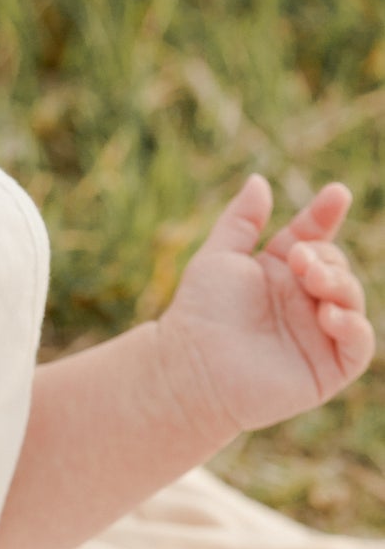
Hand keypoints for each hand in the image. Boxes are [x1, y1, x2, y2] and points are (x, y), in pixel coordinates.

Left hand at [158, 174, 375, 439]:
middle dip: (325, 256)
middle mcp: (303, 299)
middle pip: (335, 264)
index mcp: (281, 271)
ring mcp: (318, 333)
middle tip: (301, 259)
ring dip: (340, 284)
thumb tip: (259, 180)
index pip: (314, 236)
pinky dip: (353, 326)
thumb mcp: (220, 256)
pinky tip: (330, 314)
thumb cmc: (199, 313)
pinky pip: (358, 344)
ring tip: (313, 280)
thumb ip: (243, 220)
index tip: (336, 193)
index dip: (325, 215)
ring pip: (351, 299)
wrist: (190, 367)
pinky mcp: (327, 368)